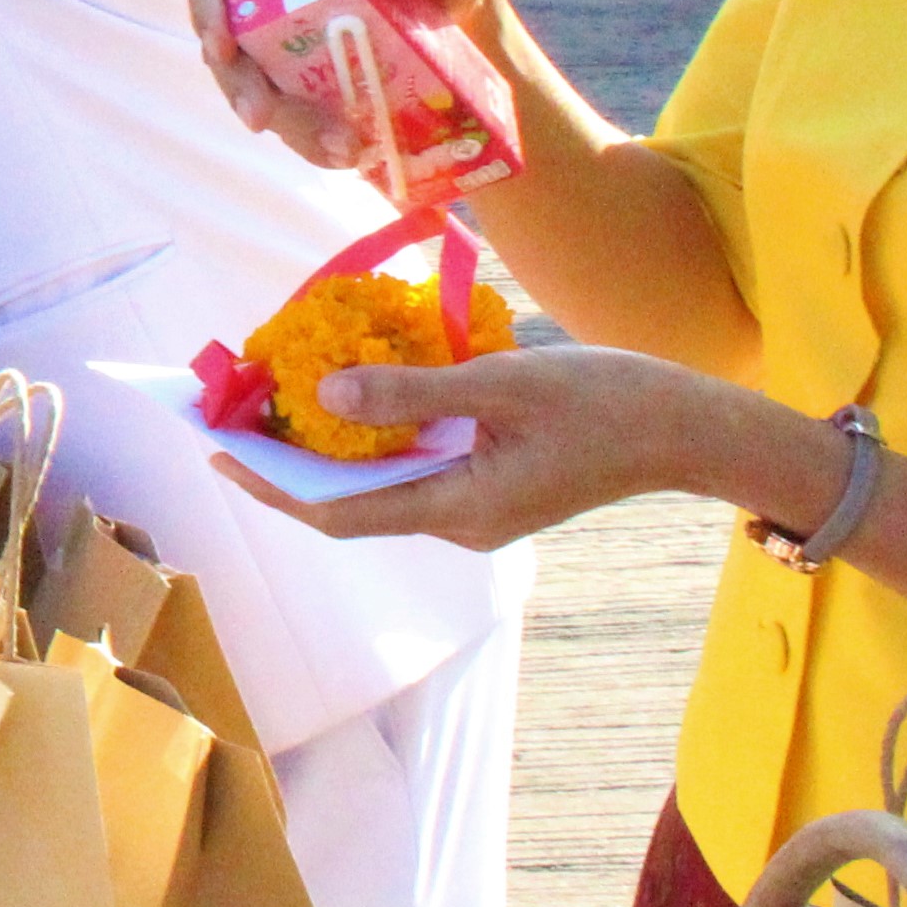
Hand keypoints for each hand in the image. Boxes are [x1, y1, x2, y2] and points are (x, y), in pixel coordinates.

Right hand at [182, 0, 506, 176]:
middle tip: (262, 120)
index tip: (221, 48)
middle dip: (240, 89)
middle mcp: (272, 3)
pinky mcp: (304, 88)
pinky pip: (291, 121)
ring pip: (258, 93)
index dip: (205, 7)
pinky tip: (347, 155)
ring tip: (341, 150)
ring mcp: (284, 50)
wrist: (460, 25)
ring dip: (289, 127)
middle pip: (225, 48)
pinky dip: (314, 142)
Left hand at [207, 343, 770, 554]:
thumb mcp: (503, 385)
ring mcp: (477, 505)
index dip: (271, 485)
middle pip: (351, 498)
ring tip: (274, 396)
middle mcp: (460, 520)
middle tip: (232, 410)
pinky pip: (415, 464)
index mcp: (459, 509)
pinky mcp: (492, 483)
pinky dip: (376, 432)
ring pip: (381, 480)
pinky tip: (352, 389)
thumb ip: (414, 393)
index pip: (338, 512)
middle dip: (287, 460)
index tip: (217, 451)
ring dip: (329, 444)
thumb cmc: (606, 402)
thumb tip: (329, 392)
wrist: (689, 428)